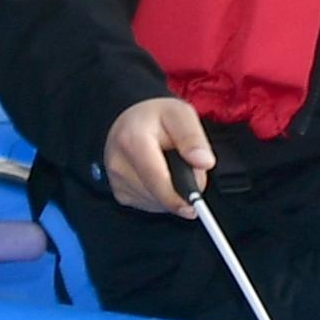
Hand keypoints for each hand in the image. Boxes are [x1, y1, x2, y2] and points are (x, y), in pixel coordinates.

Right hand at [103, 97, 213, 216]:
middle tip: (192, 170)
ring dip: (172, 194)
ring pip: (154, 202)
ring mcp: (115, 180)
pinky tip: (164, 178)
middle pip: (156, 193)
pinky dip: (162, 197)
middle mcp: (118, 163)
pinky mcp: (119, 192)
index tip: (193, 205)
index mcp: (132, 140)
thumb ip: (193, 138)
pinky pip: (148, 204)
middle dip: (181, 190)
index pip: (155, 176)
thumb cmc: (157, 117)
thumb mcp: (181, 115)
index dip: (175, 196)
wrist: (131, 121)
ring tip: (175, 168)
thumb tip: (204, 163)